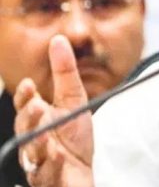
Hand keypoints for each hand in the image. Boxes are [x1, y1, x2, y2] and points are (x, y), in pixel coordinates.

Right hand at [13, 35, 94, 186]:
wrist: (80, 172)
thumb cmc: (74, 138)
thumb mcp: (74, 100)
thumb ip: (65, 72)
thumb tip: (58, 39)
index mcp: (37, 119)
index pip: (25, 105)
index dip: (25, 96)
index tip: (30, 84)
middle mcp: (32, 139)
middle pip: (24, 128)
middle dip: (29, 117)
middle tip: (38, 106)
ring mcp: (37, 160)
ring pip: (31, 151)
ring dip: (37, 142)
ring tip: (46, 134)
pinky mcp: (45, 177)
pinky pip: (45, 172)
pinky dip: (51, 164)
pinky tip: (57, 156)